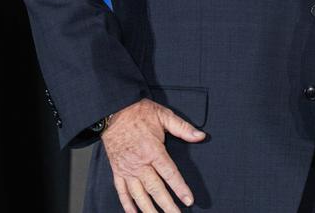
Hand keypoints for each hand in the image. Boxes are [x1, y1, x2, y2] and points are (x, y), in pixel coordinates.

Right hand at [104, 98, 206, 212]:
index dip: (180, 188)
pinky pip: (122, 191)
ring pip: (139, 195)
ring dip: (149, 209)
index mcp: (153, 151)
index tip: (188, 200)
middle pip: (156, 189)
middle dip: (167, 206)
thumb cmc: (139, 112)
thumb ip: (183, 127)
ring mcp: (127, 169)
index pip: (170, 174)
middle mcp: (140, 163)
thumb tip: (200, 136)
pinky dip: (127, 204)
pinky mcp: (117, 170)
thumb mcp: (164, 115)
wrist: (113, 111)